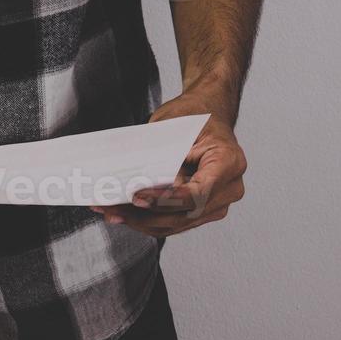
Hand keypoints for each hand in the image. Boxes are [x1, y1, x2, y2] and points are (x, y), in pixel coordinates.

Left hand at [90, 93, 246, 237]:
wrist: (207, 115)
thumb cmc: (193, 115)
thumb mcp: (174, 126)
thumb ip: (161, 155)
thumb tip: (136, 182)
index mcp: (229, 163)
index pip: (196, 194)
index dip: (164, 201)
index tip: (136, 197)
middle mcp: (229, 188)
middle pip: (183, 215)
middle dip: (143, 215)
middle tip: (111, 209)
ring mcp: (218, 204)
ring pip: (175, 224)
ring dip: (140, 222)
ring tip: (111, 212)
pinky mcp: (203, 212)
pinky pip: (173, 223)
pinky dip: (147, 220)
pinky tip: (124, 214)